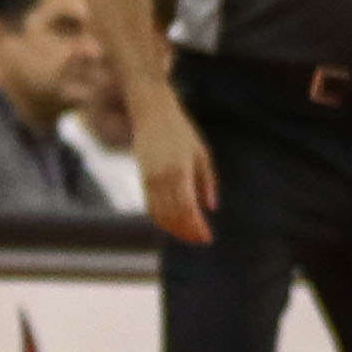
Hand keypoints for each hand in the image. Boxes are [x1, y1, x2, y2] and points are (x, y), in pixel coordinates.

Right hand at [133, 86, 216, 242]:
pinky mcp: (141, 176)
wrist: (151, 112)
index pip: (186, 208)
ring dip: (174, 227)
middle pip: (172, 215)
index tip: (207, 238)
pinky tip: (174, 223)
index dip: (195, 227)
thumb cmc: (181, 132)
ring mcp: (148, 177)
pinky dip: (161, 218)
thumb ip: (207, 181)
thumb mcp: (202, 154)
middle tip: (201, 239)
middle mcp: (161, 177)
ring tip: (190, 234)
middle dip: (186, 231)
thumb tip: (210, 208)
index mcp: (180, 170)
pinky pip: (150, 204)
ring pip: (158, 213)